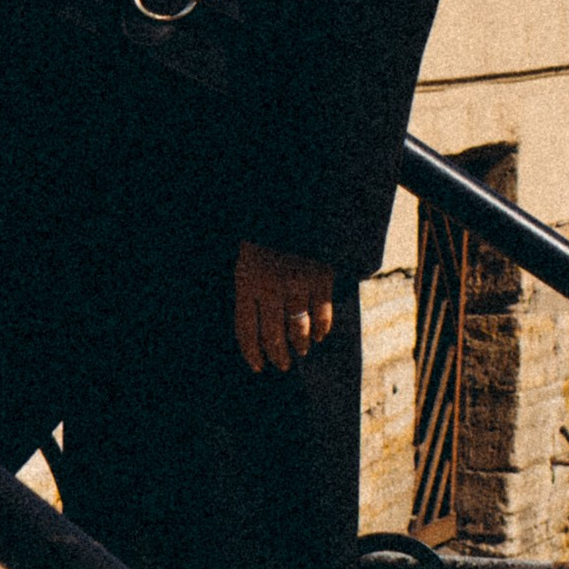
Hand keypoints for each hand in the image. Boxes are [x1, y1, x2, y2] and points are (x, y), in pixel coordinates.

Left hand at [234, 240, 336, 373]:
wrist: (297, 202)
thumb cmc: (267, 234)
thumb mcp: (248, 257)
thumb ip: (249, 287)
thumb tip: (255, 326)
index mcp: (247, 279)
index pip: (246, 329)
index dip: (251, 352)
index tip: (257, 366)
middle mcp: (270, 285)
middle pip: (273, 335)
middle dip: (278, 355)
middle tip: (283, 365)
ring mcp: (297, 282)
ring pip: (298, 329)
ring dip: (300, 345)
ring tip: (301, 351)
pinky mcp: (321, 277)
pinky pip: (322, 314)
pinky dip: (322, 329)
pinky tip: (319, 335)